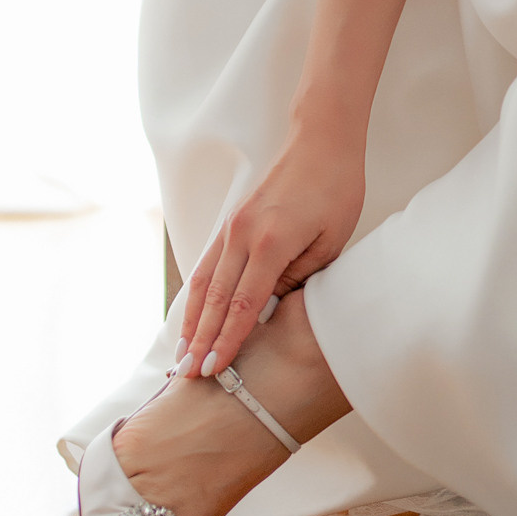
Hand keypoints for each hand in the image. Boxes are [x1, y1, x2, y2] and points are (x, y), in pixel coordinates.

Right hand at [178, 115, 366, 381]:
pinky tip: (192, 317)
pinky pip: (208, 265)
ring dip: (191, 321)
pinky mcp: (231, 223)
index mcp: (271, 243)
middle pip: (217, 299)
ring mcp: (232, 227)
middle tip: (186, 375)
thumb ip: (299, 277)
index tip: (212, 370)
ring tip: (180, 354)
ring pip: (205, 283)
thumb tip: (272, 307)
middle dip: (200, 340)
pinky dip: (197, 295)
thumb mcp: (331, 239)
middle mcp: (243, 235)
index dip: (227, 340)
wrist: (320, 140)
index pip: (245, 305)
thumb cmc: (336, 190)